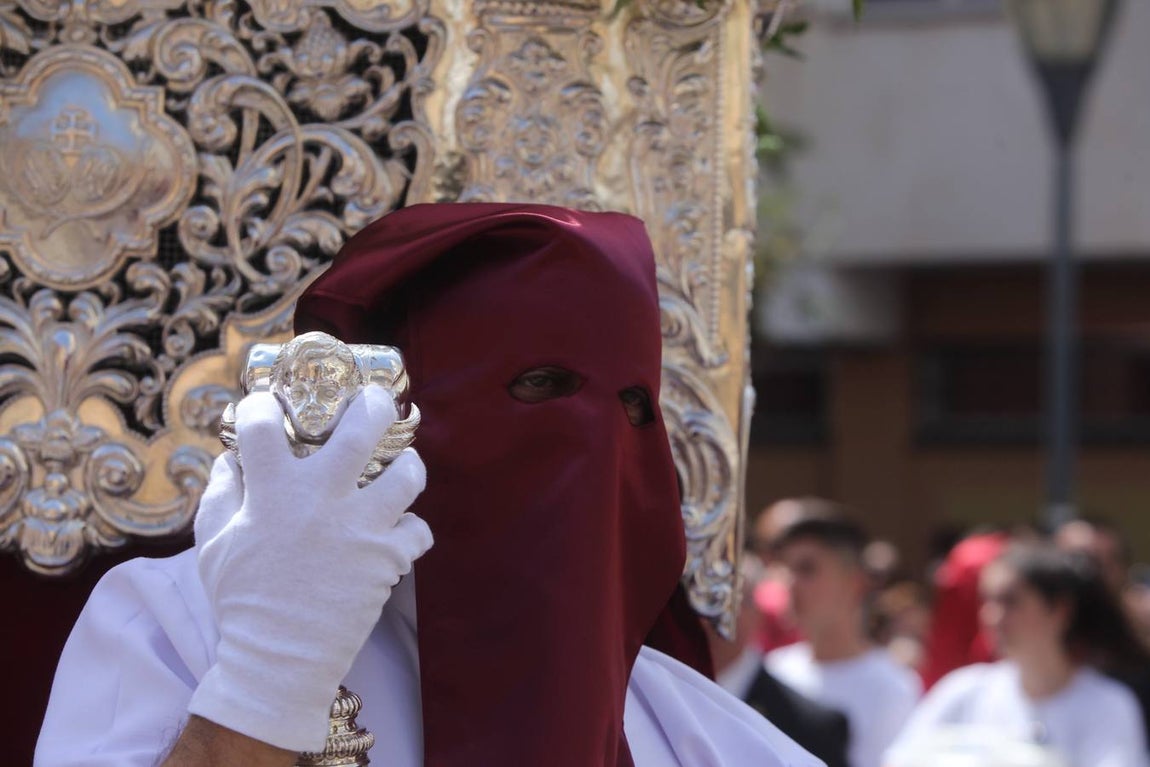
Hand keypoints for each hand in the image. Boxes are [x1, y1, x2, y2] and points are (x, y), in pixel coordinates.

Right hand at [187, 386, 431, 751]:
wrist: (278, 660)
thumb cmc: (242, 601)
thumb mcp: (213, 545)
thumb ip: (220, 495)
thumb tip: (229, 459)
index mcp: (273, 493)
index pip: (264, 425)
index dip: (264, 407)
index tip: (270, 407)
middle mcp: (321, 501)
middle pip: (362, 429)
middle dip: (375, 404)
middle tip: (376, 402)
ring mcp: (360, 528)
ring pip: (408, 474)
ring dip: (408, 466)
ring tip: (401, 467)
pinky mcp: (388, 558)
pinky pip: (418, 530)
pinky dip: (410, 530)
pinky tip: (396, 533)